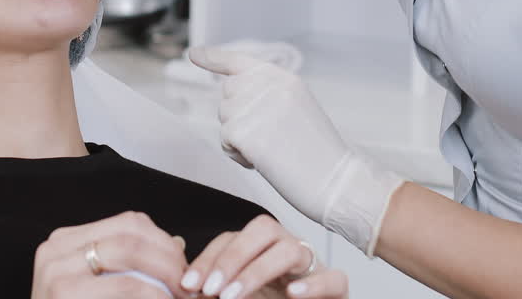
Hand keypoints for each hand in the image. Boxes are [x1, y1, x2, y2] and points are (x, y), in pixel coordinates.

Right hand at [31, 211, 186, 297]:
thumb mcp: (102, 288)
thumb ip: (132, 266)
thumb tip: (178, 243)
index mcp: (66, 241)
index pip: (128, 223)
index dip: (164, 242)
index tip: (184, 268)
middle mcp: (55, 249)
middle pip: (131, 233)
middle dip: (169, 257)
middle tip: (189, 285)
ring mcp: (55, 271)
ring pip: (129, 251)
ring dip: (166, 274)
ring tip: (182, 295)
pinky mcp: (64, 292)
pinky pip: (126, 286)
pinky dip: (153, 295)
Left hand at [182, 215, 347, 298]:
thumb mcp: (236, 293)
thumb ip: (214, 285)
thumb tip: (185, 281)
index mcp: (260, 249)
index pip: (232, 238)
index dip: (209, 258)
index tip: (189, 284)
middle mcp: (285, 248)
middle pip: (263, 229)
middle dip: (232, 257)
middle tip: (212, 289)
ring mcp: (312, 266)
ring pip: (292, 249)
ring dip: (258, 271)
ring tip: (233, 296)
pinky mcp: (337, 286)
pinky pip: (334, 277)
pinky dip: (314, 285)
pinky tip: (293, 294)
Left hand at [189, 45, 404, 256]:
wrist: (337, 181)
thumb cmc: (321, 155)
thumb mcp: (298, 110)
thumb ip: (269, 98)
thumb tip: (233, 100)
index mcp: (285, 79)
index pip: (240, 61)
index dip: (214, 58)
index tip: (195, 54)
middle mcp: (268, 85)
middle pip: (228, 93)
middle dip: (238, 116)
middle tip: (270, 138)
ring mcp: (254, 105)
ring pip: (224, 117)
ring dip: (239, 138)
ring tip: (272, 151)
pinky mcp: (242, 129)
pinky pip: (224, 140)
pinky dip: (238, 155)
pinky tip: (263, 161)